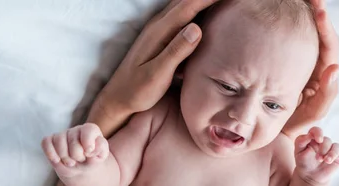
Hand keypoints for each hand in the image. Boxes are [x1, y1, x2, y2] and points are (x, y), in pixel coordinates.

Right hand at [41, 123, 109, 178]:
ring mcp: (63, 134)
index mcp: (90, 130)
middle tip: (80, 160)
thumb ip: (100, 149)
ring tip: (71, 163)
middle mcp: (76, 129)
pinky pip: (46, 142)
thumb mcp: (101, 155)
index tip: (88, 153)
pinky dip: (50, 152)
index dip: (88, 143)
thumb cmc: (92, 159)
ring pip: (59, 140)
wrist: (82, 168)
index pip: (88, 130)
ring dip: (64, 156)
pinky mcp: (51, 141)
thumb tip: (90, 148)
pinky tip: (57, 160)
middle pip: (73, 140)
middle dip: (77, 155)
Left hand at [88, 0, 218, 136]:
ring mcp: (157, 30)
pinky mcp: (159, 37)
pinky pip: (180, 16)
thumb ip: (176, 51)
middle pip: (186, 1)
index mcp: (159, 32)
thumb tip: (197, 28)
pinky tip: (204, 15)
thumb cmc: (137, 91)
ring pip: (182, 6)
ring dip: (200, 1)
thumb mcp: (158, 75)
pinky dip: (194, 10)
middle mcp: (157, 26)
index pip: (188, 6)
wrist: (118, 99)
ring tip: (220, 3)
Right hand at [283, 0, 338, 136]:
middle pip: (319, 32)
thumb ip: (327, 94)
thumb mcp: (314, 112)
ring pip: (305, 33)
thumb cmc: (296, 123)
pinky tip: (284, 13)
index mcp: (323, 71)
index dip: (325, 27)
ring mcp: (300, 60)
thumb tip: (334, 69)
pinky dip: (291, 25)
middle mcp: (314, 62)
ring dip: (304, 15)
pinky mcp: (285, 60)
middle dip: (317, 12)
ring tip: (302, 0)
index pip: (329, 45)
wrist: (272, 128)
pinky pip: (289, 39)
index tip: (319, 11)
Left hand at [294, 127, 338, 184]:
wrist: (310, 175)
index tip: (318, 140)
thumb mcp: (298, 152)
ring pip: (336, 146)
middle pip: (327, 140)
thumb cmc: (303, 162)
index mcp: (313, 138)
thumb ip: (301, 141)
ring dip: (332, 154)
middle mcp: (323, 142)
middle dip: (323, 149)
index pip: (316, 130)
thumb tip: (308, 135)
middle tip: (318, 159)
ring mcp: (332, 149)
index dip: (318, 133)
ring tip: (327, 161)